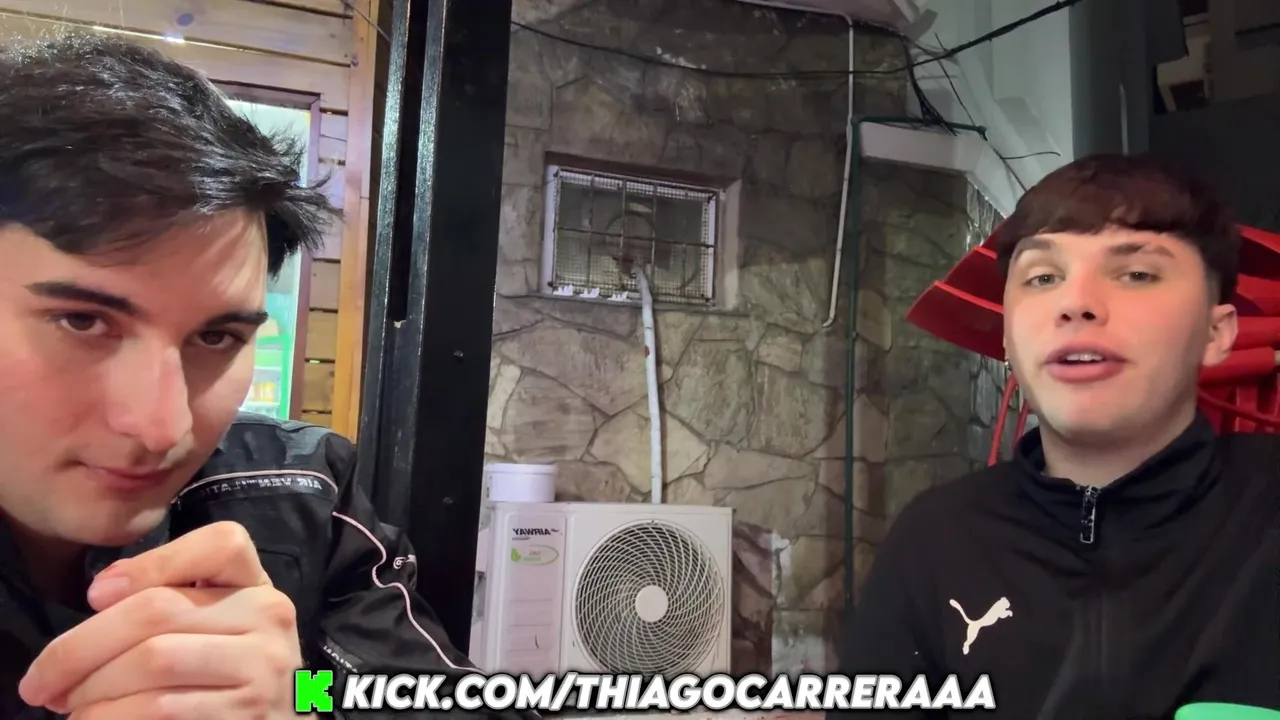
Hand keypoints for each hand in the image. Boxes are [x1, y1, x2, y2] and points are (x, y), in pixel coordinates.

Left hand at [19, 521, 304, 718]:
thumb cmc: (224, 673)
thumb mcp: (213, 624)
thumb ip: (170, 599)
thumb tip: (103, 592)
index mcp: (257, 584)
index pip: (222, 543)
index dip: (153, 562)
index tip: (95, 594)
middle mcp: (269, 615)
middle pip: (159, 609)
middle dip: (81, 646)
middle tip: (41, 679)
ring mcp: (264, 665)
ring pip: (154, 660)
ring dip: (91, 687)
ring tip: (66, 703)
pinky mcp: (246, 712)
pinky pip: (160, 707)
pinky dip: (111, 716)